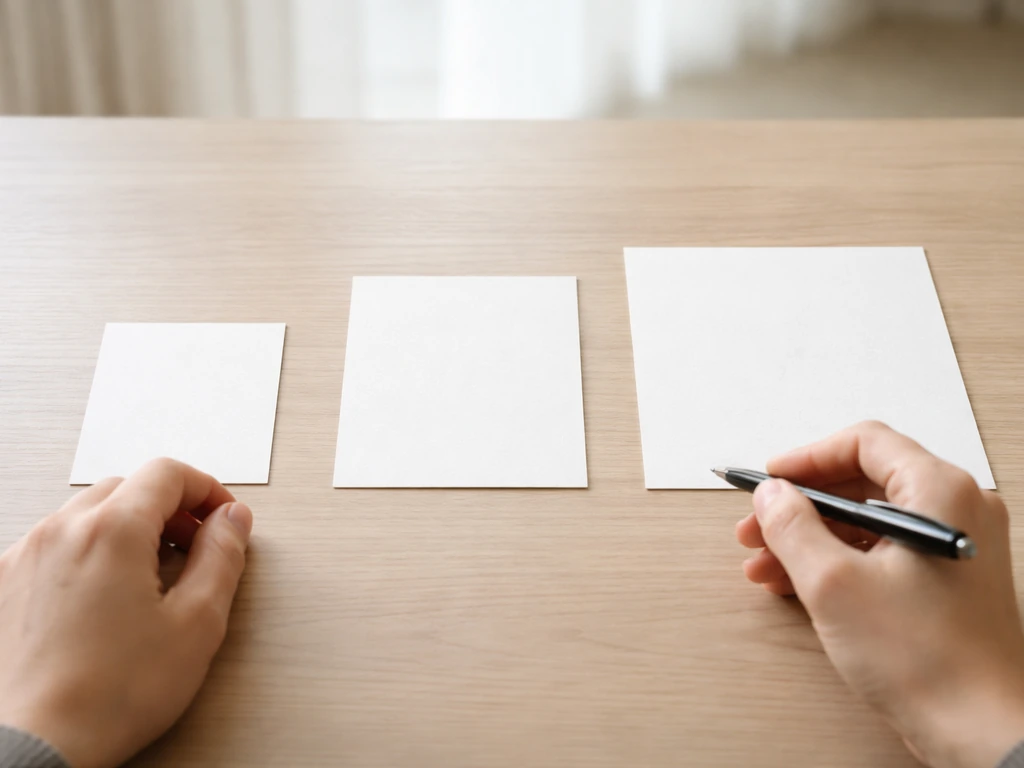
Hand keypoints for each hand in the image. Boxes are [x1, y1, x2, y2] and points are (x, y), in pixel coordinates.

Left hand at [0, 458, 251, 767]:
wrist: (34, 747)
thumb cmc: (108, 696)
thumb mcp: (197, 623)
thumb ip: (222, 557)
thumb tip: (231, 521)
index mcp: (112, 530)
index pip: (168, 473)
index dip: (207, 490)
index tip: (223, 518)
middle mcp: (62, 531)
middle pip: (128, 487)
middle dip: (170, 509)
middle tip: (194, 547)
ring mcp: (26, 556)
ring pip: (90, 513)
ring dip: (129, 529)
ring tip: (151, 578)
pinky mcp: (6, 584)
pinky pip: (58, 544)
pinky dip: (91, 552)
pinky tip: (107, 598)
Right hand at [736, 421, 1023, 767]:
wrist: (979, 731)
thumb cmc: (928, 660)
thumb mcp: (834, 583)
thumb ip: (793, 526)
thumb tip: (772, 494)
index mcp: (940, 492)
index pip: (863, 443)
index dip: (806, 458)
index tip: (769, 481)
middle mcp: (955, 510)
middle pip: (861, 483)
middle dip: (800, 507)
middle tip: (757, 527)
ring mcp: (953, 548)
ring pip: (867, 522)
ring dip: (810, 538)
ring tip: (764, 564)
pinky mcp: (947, 581)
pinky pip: (882, 553)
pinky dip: (837, 562)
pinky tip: (796, 584)